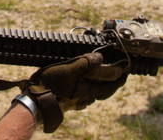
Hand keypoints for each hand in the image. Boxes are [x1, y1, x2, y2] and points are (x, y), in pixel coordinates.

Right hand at [0, 52, 127, 131]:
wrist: (36, 104)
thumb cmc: (52, 86)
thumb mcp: (70, 69)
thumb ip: (86, 63)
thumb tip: (100, 58)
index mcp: (90, 90)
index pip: (111, 80)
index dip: (119, 72)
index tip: (126, 67)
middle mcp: (87, 97)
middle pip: (105, 89)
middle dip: (113, 81)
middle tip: (119, 74)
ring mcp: (78, 101)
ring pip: (96, 92)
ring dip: (102, 84)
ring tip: (104, 77)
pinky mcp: (70, 101)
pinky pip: (85, 94)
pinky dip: (90, 87)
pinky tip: (85, 84)